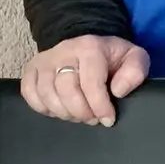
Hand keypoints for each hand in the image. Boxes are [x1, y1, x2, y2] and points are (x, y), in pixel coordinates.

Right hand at [20, 36, 149, 127]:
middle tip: (93, 118)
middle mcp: (64, 52)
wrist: (87, 45)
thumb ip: (135, 71)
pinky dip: (42, 107)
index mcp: (90, 48)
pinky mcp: (32, 69)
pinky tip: (58, 109)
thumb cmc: (111, 57)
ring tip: (78, 115)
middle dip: (81, 111)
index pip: (90, 82)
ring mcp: (45, 60)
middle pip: (66, 89)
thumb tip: (118, 90)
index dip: (99, 106)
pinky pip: (29, 92)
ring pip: (46, 93)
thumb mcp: (134, 58)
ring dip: (64, 112)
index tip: (108, 119)